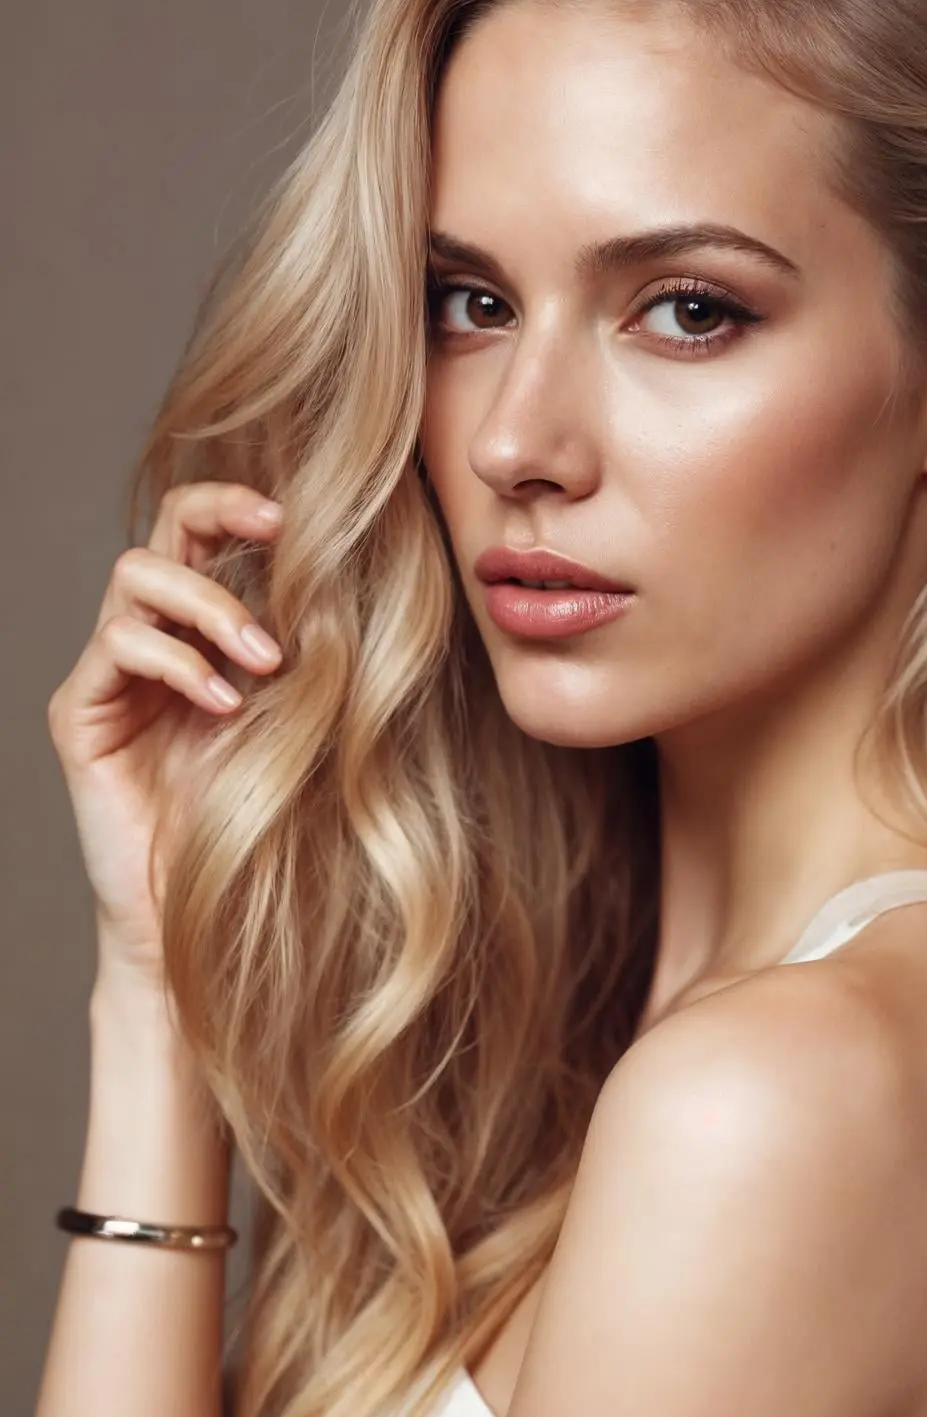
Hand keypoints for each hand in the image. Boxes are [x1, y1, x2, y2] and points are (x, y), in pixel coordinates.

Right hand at [46, 482, 286, 980]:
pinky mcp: (79, 715)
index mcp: (198, 632)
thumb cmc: (265, 819)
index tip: (296, 516)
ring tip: (265, 661)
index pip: (200, 532)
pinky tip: (224, 705)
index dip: (238, 503)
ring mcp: (108, 676)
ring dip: (212, 605)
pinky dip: (179, 662)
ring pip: (136, 578)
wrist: (207, 913)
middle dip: (222, 516)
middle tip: (284, 538)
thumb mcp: (302, 717)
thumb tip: (358, 570)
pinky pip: (117, 647)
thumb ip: (310, 649)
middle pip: (162, 531)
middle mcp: (147, 641)